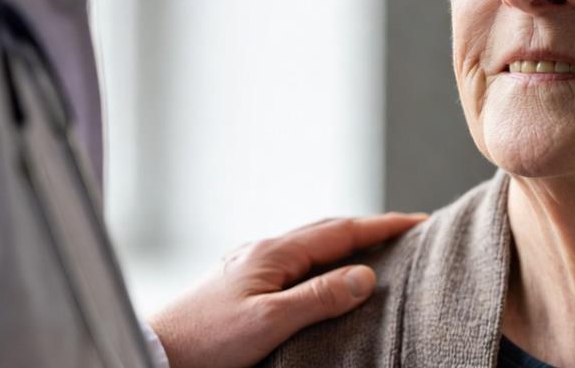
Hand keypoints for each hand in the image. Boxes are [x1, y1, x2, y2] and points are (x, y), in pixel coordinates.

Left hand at [147, 213, 426, 367]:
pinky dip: (320, 259)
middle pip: (326, 230)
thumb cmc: (206, 342)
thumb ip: (319, 297)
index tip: (418, 221)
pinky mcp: (240, 282)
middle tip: (404, 231)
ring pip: (308, 244)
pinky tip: (320, 273)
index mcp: (274, 253)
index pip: (341, 230)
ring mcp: (249, 264)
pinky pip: (293, 260)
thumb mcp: (269, 322)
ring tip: (371, 248)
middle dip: (368, 227)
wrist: (155, 353)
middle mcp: (262, 250)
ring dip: (343, 241)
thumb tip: (365, 274)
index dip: (382, 225)